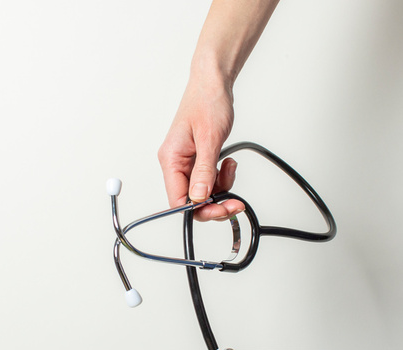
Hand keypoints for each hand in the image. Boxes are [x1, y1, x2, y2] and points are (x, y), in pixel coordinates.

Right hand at [157, 74, 244, 221]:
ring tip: (230, 168)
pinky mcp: (197, 159)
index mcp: (171, 159)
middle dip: (214, 203)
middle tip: (234, 203)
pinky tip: (228, 162)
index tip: (221, 210)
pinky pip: (208, 179)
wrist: (212, 83)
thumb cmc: (207, 102)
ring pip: (202, 191)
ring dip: (221, 187)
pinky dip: (221, 176)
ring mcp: (186, 162)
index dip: (199, 210)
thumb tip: (198, 198)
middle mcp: (175, 163)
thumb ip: (203, 172)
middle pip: (191, 199)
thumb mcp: (209, 139)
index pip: (178, 200)